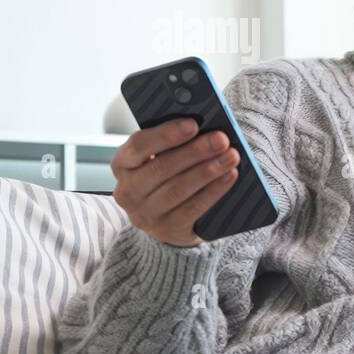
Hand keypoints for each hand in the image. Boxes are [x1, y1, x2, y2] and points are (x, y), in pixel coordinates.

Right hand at [110, 118, 240, 247]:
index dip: (166, 134)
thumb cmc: (168, 177)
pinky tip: (230, 176)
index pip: (139, 145)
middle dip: (195, 152)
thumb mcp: (161, 158)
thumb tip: (204, 128)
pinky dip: (214, 191)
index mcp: (122, 164)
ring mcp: (144, 214)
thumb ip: (173, 144)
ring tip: (231, 156)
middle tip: (221, 139)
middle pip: (162, 168)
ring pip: (177, 189)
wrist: (169, 220)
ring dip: (208, 171)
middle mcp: (127, 191)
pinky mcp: (166, 229)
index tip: (193, 124)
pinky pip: (192, 208)